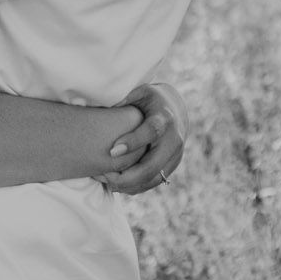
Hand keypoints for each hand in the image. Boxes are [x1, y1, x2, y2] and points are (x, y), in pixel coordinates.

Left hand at [99, 82, 186, 196]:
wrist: (174, 109)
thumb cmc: (148, 99)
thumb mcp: (139, 92)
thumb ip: (125, 98)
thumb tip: (106, 106)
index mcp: (164, 118)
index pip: (152, 131)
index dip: (133, 142)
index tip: (112, 152)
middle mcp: (174, 139)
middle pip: (153, 165)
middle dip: (128, 175)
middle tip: (104, 176)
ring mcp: (176, 155)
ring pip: (153, 178)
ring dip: (130, 185)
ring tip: (107, 182)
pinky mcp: (173, 166)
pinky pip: (154, 182)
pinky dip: (136, 187)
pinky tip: (118, 185)